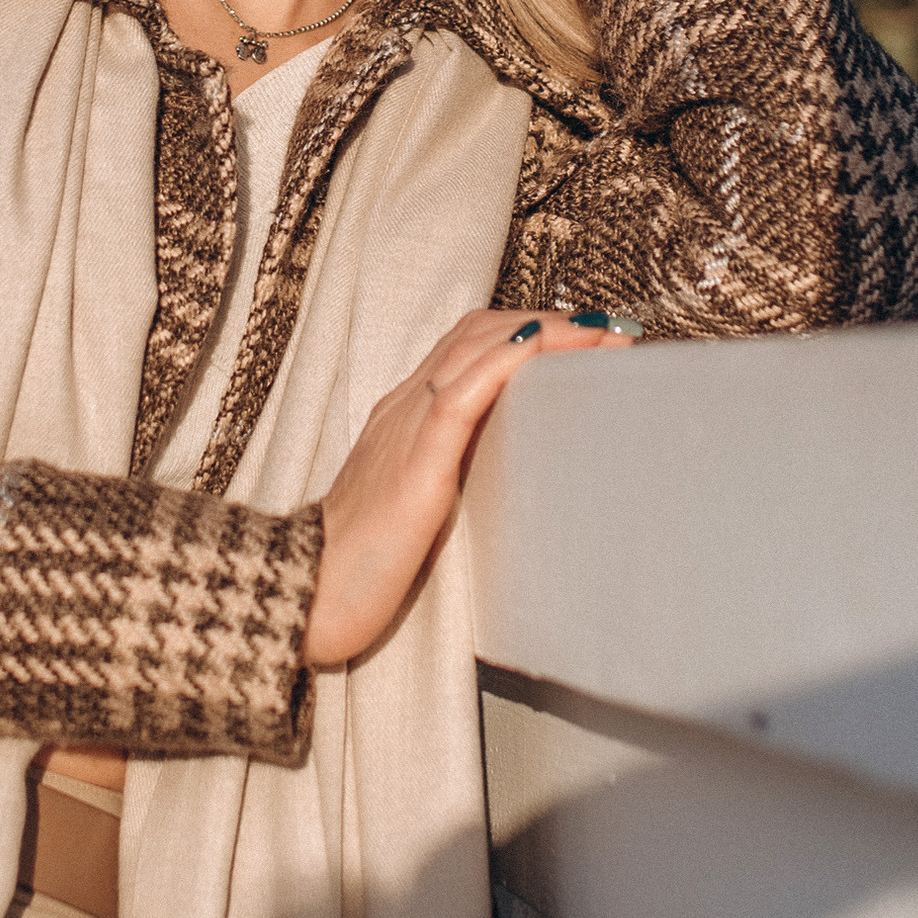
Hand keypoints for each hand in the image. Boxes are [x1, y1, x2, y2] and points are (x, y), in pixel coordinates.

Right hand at [305, 305, 637, 666]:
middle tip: (611, 331)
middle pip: (479, 333)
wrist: (306, 596)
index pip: (470, 347)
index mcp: (406, 418)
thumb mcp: (419, 510)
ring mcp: (405, 430)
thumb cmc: (361, 568)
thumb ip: (456, 482)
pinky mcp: (413, 465)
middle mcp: (405, 409)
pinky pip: (457, 396)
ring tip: (601, 335)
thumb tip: (516, 482)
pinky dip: (503, 363)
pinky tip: (540, 348)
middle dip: (548, 321)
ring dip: (543, 331)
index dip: (527, 331)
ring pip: (474, 350)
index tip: (588, 339)